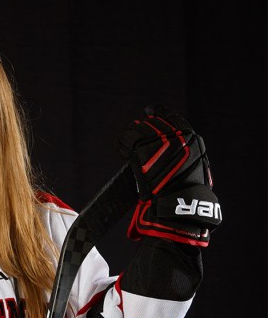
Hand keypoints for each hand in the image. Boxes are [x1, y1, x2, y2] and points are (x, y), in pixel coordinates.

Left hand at [118, 105, 221, 245]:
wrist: (178, 207)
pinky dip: (122, 143)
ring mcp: (159, 142)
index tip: (149, 110)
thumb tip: (183, 150)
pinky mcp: (142, 150)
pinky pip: (127, 140)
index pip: (172, 118)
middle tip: (136, 134)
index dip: (158, 111)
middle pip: (152, 123)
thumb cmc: (189, 196)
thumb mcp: (197, 171)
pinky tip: (120, 146)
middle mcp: (176, 137)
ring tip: (126, 141)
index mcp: (191, 139)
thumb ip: (188, 156)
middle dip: (143, 128)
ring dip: (131, 135)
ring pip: (138, 129)